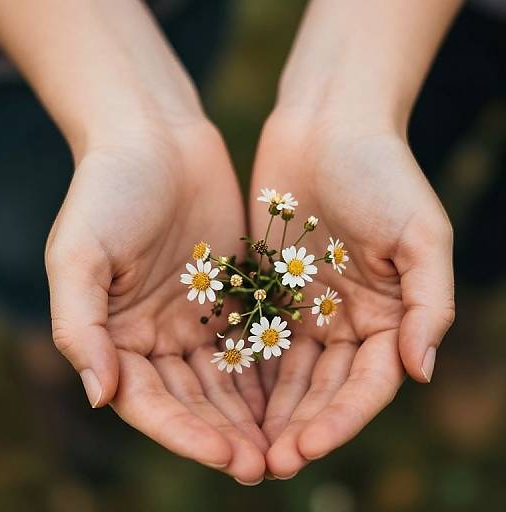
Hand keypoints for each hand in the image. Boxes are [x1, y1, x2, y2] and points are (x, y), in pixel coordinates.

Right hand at [45, 119, 267, 483]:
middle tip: (266, 465)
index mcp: (117, 335)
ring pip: (229, 379)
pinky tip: (298, 395)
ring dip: (254, 414)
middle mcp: (157, 335)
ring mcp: (197, 315)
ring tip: (288, 444)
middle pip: (194, 400)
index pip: (150, 402)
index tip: (226, 455)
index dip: (185, 433)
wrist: (155, 138)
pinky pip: (254, 340)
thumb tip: (99, 397)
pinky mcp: (232, 293)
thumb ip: (80, 326)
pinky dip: (270, 371)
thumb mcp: (79, 254)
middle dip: (228, 434)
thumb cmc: (108, 190)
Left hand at [250, 110, 454, 477]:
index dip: (341, 419)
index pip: (368, 384)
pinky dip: (245, 371)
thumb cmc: (382, 172)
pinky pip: (257, 338)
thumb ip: (430, 304)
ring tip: (240, 446)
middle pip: (324, 388)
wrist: (328, 127)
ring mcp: (307, 307)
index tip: (306, 447)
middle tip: (265, 463)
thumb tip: (422, 372)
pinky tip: (224, 399)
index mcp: (390, 315)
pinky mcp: (271, 289)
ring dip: (268, 411)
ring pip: (288, 373)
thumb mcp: (422, 234)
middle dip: (299, 426)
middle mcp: (348, 319)